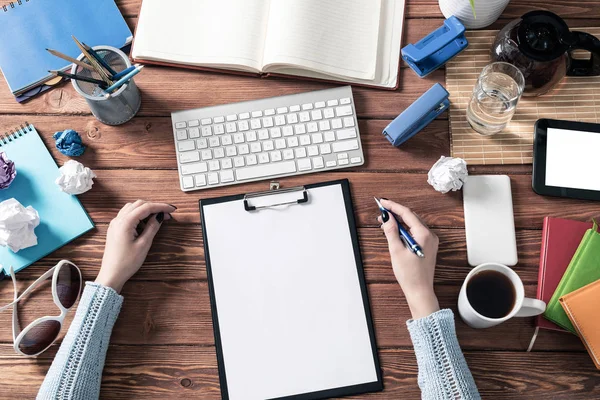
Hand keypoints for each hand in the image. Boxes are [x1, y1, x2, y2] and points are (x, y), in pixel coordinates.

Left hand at [95, 200, 176, 292]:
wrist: (111, 274)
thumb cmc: (127, 262)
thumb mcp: (143, 244)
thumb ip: (152, 227)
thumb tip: (160, 216)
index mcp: (125, 222)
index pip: (146, 207)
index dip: (161, 206)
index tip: (172, 209)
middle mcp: (118, 219)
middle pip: (139, 204)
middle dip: (154, 207)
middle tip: (166, 215)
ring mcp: (115, 223)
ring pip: (132, 208)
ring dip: (145, 209)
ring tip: (157, 218)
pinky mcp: (115, 228)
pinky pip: (127, 215)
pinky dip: (138, 214)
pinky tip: (145, 223)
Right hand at [378, 199, 439, 318]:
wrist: (420, 291)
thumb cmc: (410, 275)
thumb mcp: (396, 251)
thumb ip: (391, 231)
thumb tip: (387, 218)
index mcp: (424, 234)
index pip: (406, 213)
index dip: (393, 206)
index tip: (382, 202)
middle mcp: (429, 235)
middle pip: (410, 217)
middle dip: (395, 213)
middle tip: (381, 212)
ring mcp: (429, 240)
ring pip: (412, 224)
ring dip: (399, 222)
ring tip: (385, 223)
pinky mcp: (427, 246)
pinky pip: (415, 232)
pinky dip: (404, 229)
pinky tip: (395, 231)